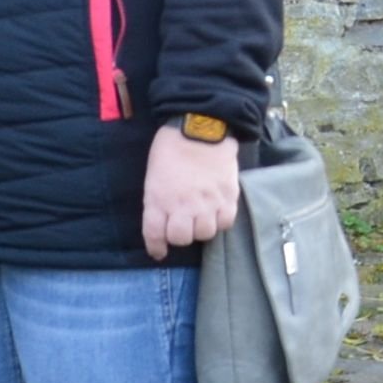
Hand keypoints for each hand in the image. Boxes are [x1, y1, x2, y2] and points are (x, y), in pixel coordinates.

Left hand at [142, 126, 241, 258]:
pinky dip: (220, 221)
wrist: (201, 130)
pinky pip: (226, 223)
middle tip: (181, 225)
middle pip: (182, 239)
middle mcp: (183, 206)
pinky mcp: (228, 198)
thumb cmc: (171, 150)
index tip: (158, 252)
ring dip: (200, 229)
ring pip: (205, 234)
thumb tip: (162, 221)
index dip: (156, 247)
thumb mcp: (153, 176)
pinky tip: (216, 212)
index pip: (155, 234)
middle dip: (179, 236)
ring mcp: (207, 203)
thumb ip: (157, 201)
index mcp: (159, 200)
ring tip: (200, 216)